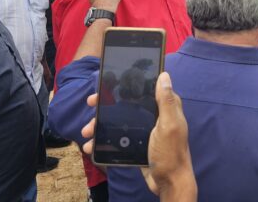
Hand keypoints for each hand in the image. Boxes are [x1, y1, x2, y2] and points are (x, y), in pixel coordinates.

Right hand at [81, 74, 196, 199]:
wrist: (168, 183)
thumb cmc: (170, 153)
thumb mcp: (169, 125)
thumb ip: (166, 102)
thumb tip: (164, 75)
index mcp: (164, 108)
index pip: (143, 89)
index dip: (125, 86)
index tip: (106, 86)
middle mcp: (154, 116)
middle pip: (127, 105)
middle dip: (106, 106)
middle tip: (91, 105)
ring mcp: (144, 131)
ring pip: (119, 122)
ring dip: (101, 125)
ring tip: (87, 132)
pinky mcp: (136, 145)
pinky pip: (117, 138)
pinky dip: (104, 141)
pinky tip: (92, 145)